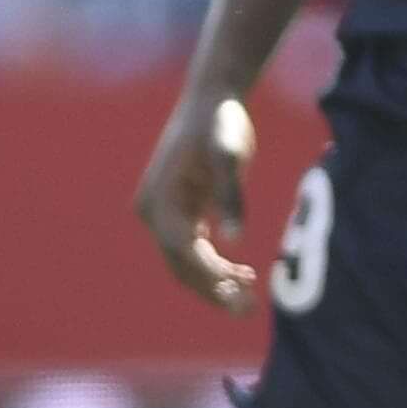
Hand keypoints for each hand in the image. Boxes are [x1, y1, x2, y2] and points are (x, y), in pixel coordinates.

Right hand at [133, 94, 257, 312]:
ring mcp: (165, 214)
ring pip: (187, 264)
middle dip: (213, 291)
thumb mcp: (229, 155)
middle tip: (249, 310)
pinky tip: (244, 273)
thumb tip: (234, 240)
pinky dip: (216, 266)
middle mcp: (154, 212)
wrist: (212, 97)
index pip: (181, 251)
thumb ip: (231, 196)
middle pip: (180, 266)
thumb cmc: (220, 122)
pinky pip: (194, 250)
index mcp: (159, 201)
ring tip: (252, 295)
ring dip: (216, 283)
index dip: (210, 275)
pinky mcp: (180, 212)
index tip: (241, 290)